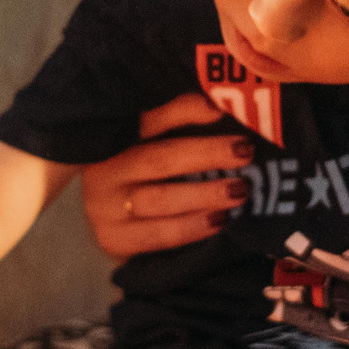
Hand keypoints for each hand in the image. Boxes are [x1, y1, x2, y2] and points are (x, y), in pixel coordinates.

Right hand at [79, 93, 254, 259]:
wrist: (104, 227)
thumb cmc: (139, 180)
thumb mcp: (149, 148)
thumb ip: (176, 130)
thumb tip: (224, 111)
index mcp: (113, 139)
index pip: (149, 118)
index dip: (185, 111)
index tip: (220, 108)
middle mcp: (104, 170)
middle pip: (159, 159)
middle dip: (206, 154)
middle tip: (244, 150)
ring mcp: (106, 207)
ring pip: (160, 199)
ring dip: (205, 194)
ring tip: (240, 190)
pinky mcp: (114, 240)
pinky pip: (160, 235)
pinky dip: (193, 228)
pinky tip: (219, 222)